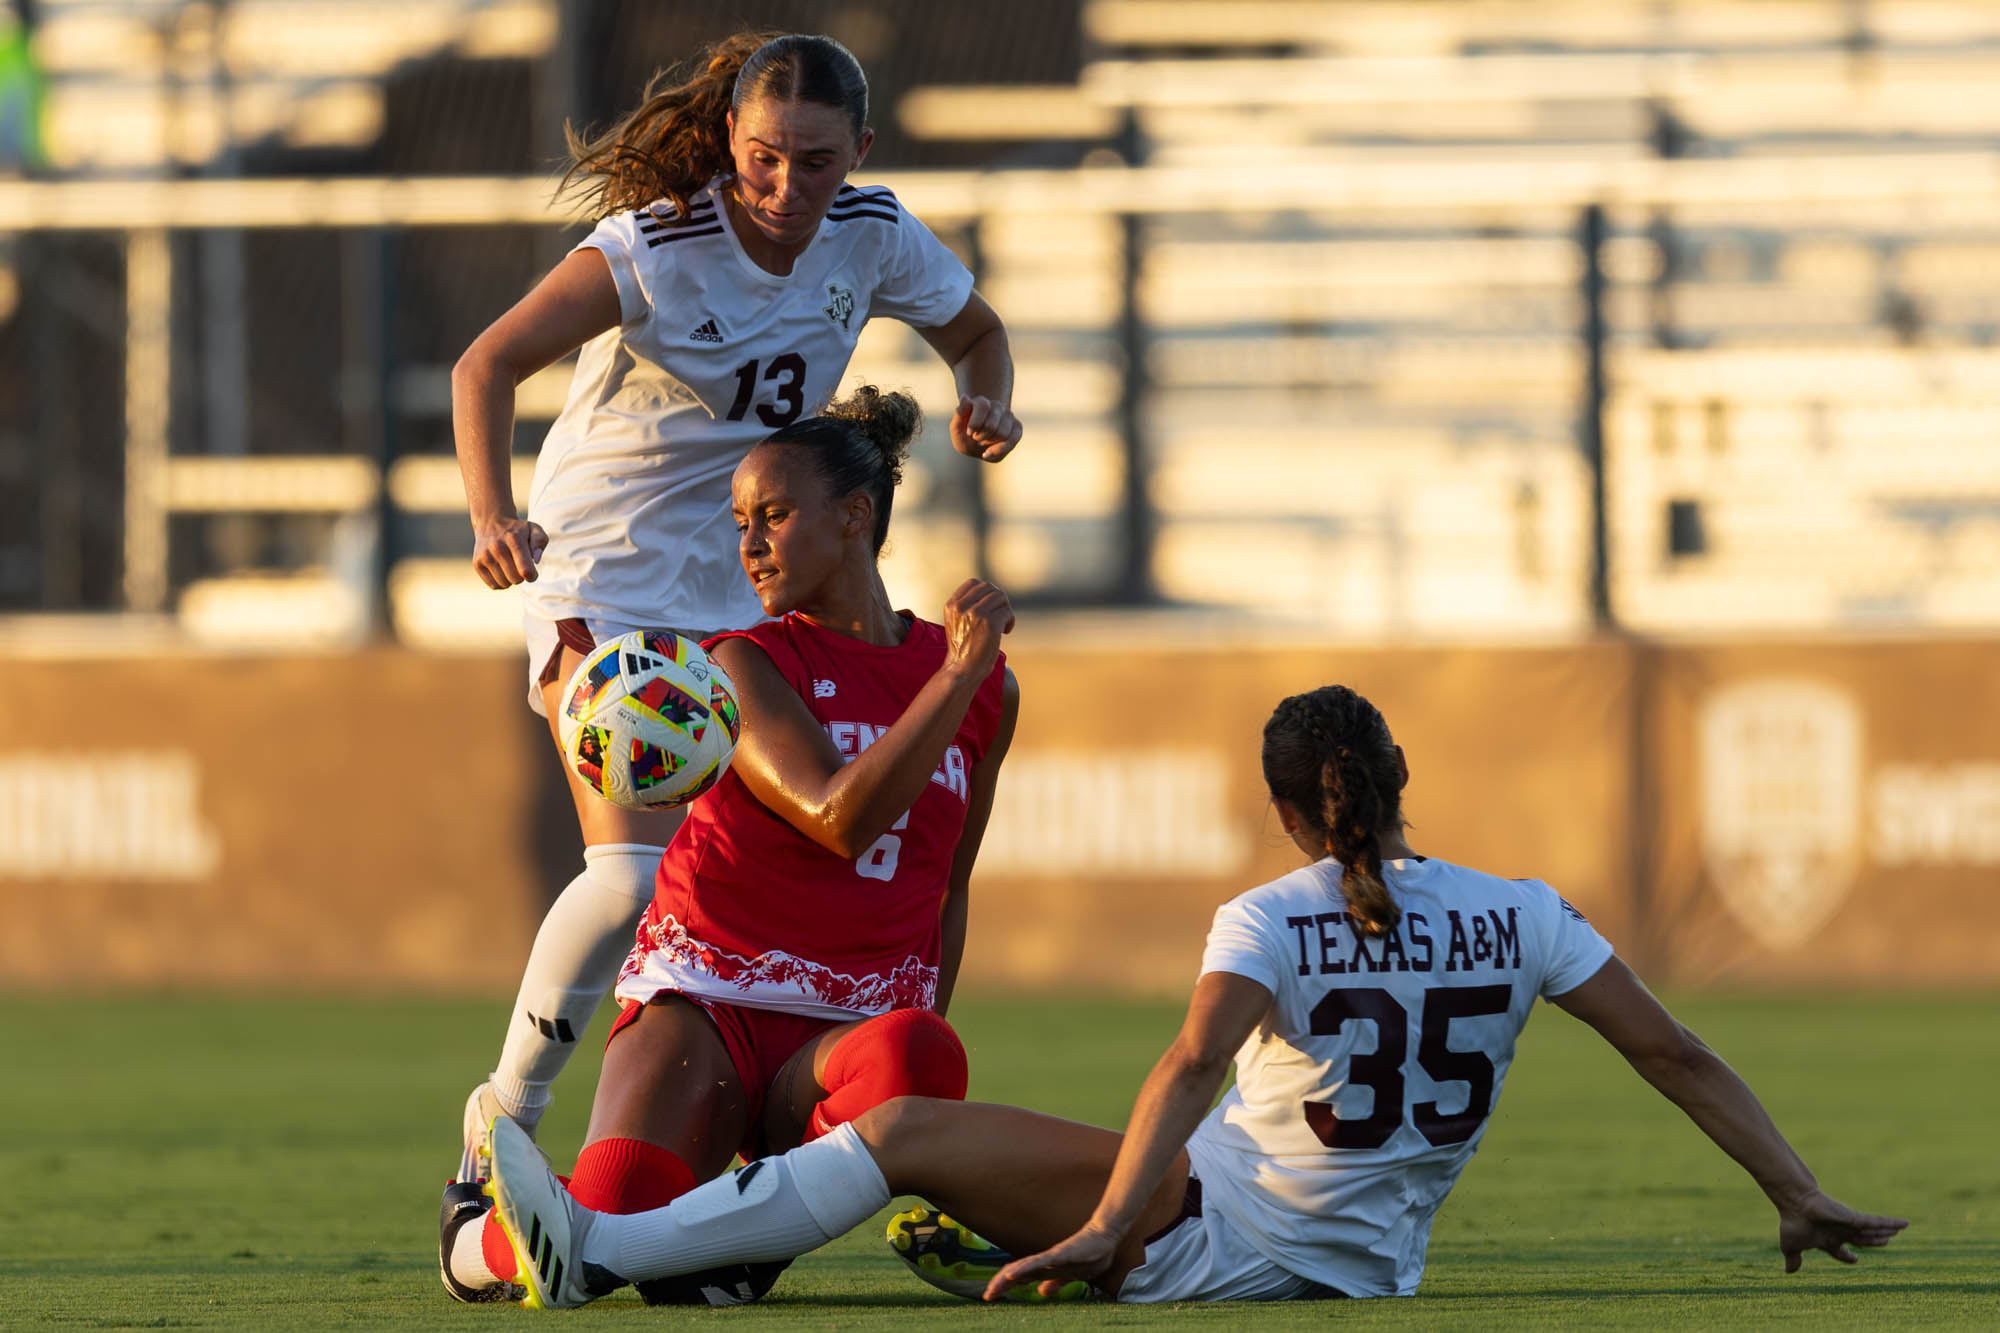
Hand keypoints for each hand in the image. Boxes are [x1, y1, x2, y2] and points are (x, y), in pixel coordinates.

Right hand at [471, 516, 547, 588]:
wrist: (492, 523)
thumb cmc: (518, 530)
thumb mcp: (534, 529)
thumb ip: (540, 542)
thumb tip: (535, 560)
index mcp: (514, 539)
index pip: (526, 570)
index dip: (532, 576)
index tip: (532, 572)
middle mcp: (497, 547)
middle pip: (516, 579)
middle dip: (522, 577)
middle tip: (520, 566)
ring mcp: (485, 556)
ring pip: (505, 584)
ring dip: (511, 580)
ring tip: (511, 567)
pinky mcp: (477, 564)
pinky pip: (494, 586)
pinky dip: (501, 583)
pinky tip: (502, 571)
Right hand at [940, 578, 1013, 679]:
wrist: (963, 670)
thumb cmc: (963, 648)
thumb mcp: (957, 622)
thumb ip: (967, 605)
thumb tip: (992, 591)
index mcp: (952, 605)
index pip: (973, 582)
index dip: (986, 591)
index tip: (990, 606)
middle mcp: (962, 607)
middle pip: (990, 588)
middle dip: (998, 601)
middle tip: (999, 616)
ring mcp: (976, 614)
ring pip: (1001, 597)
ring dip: (1005, 610)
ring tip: (1002, 625)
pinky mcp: (990, 623)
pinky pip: (1007, 612)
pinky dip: (1010, 621)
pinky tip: (1005, 632)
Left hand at [950, 395, 1020, 462]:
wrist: (977, 447)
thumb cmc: (966, 437)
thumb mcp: (956, 429)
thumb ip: (959, 414)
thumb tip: (964, 397)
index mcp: (981, 402)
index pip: (983, 406)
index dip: (975, 423)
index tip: (969, 433)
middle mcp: (997, 406)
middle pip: (991, 425)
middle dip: (981, 437)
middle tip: (976, 438)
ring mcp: (1009, 415)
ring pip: (1003, 433)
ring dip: (990, 443)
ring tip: (984, 442)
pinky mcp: (1017, 427)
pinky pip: (1013, 439)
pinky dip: (1000, 449)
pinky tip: (989, 452)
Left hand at [982, 1223, 1117, 1301]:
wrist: (1104, 1238)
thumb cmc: (1089, 1254)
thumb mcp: (1069, 1275)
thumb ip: (1055, 1283)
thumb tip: (1041, 1292)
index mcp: (1045, 1268)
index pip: (1020, 1277)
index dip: (1005, 1286)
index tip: (991, 1296)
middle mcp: (1044, 1262)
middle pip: (1017, 1273)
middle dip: (1000, 1284)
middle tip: (986, 1296)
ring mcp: (1050, 1257)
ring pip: (1024, 1267)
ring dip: (1007, 1277)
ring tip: (993, 1287)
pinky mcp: (1059, 1254)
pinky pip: (1038, 1262)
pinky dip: (1024, 1268)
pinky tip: (1012, 1274)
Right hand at [1777, 1189, 1907, 1271]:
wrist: (1796, 1205)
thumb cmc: (1793, 1223)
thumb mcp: (1791, 1246)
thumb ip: (1794, 1258)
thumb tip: (1788, 1272)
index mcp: (1827, 1240)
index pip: (1841, 1251)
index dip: (1849, 1257)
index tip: (1855, 1259)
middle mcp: (1841, 1232)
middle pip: (1862, 1239)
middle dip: (1873, 1241)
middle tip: (1884, 1242)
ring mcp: (1849, 1224)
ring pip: (1872, 1231)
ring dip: (1886, 1231)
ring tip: (1898, 1231)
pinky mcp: (1856, 1218)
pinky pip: (1877, 1222)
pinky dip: (1891, 1223)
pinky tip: (1904, 1224)